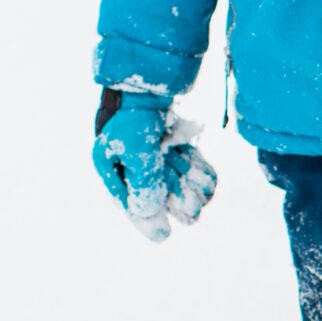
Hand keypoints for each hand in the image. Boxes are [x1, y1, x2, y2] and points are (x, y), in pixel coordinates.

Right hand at [93, 88, 216, 242]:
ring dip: (192, 185)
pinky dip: (200, 172)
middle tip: (194, 205)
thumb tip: (152, 220)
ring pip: (177, 182)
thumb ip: (145, 185)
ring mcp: (152, 155)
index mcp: (111, 169)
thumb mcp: (139, 152)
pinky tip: (210, 179)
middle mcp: (129, 165)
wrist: (150, 84)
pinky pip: (187, 167)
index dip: (147, 221)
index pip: (129, 204)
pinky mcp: (171, 146)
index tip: (165, 236)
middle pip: (158, 195)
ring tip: (203, 188)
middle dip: (177, 199)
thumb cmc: (139, 117)